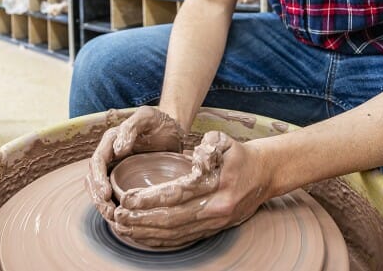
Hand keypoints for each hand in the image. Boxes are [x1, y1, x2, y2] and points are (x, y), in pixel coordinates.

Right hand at [86, 107, 183, 220]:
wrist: (173, 130)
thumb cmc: (160, 122)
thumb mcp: (147, 117)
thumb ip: (131, 128)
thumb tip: (118, 150)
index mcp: (110, 140)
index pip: (97, 162)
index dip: (98, 179)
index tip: (106, 194)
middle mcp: (109, 155)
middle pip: (94, 179)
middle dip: (98, 197)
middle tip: (109, 212)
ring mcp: (116, 168)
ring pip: (100, 189)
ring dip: (103, 205)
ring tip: (113, 217)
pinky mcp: (125, 180)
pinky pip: (114, 195)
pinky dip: (114, 207)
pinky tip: (122, 218)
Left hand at [112, 131, 271, 248]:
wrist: (264, 175)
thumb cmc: (239, 156)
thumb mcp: (226, 141)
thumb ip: (208, 145)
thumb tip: (195, 156)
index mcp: (216, 185)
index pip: (176, 194)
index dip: (149, 198)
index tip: (127, 197)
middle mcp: (215, 208)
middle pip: (171, 219)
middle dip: (141, 219)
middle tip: (117, 215)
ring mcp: (214, 223)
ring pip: (175, 233)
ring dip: (146, 232)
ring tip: (123, 227)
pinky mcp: (212, 231)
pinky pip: (182, 239)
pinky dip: (160, 241)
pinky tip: (142, 237)